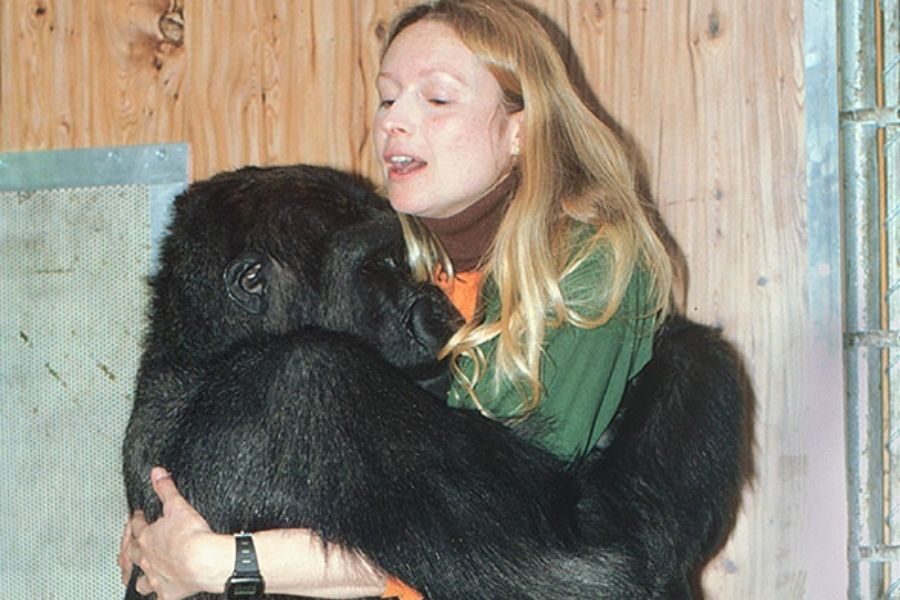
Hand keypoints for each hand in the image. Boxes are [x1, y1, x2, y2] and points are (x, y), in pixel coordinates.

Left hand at [124, 467, 229, 599]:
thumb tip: (157, 473)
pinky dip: (159, 595)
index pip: (138, 527)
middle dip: (130, 548)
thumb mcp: (178, 506)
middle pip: (132, 554)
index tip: (137, 517)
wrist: (202, 560)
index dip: (137, 521)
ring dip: (137, 577)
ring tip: (135, 576)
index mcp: (149, 538)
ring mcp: (156, 577)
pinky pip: (160, 597)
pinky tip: (160, 595)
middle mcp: (148, 559)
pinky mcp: (168, 592)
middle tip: (128, 545)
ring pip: (140, 579)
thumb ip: (166, 489)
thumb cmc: (191, 536)